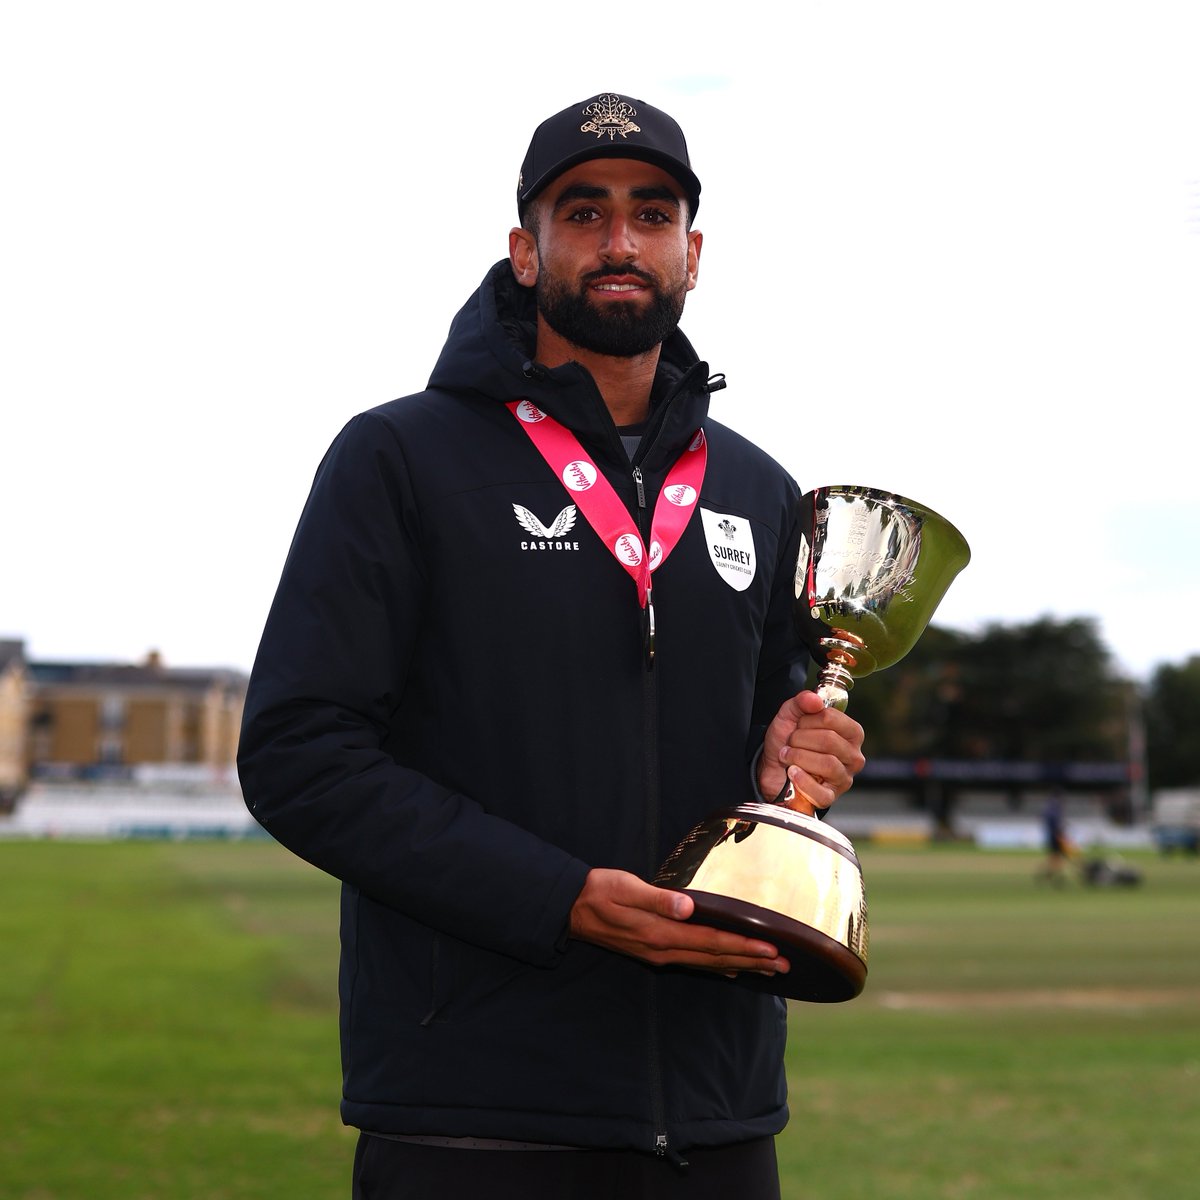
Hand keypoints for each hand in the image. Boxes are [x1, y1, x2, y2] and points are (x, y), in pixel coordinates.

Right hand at [569, 868, 789, 976]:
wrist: (571, 909)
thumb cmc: (600, 891)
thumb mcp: (625, 888)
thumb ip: (656, 898)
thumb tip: (687, 907)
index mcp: (660, 933)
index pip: (711, 943)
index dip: (743, 946)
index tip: (772, 948)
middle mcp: (664, 950)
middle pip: (716, 959)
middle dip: (752, 961)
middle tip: (785, 965)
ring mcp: (660, 954)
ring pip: (708, 964)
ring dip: (740, 966)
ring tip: (769, 969)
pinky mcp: (656, 951)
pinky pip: (695, 963)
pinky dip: (718, 966)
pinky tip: (733, 969)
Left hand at [757, 690, 865, 814]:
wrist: (772, 768)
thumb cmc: (788, 742)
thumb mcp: (790, 715)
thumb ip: (801, 702)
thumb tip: (815, 699)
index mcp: (851, 733)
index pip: (831, 718)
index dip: (807, 720)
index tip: (798, 725)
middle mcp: (853, 755)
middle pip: (829, 740)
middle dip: (800, 739)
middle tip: (790, 742)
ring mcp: (844, 778)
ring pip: (827, 764)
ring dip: (799, 757)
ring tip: (788, 756)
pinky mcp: (830, 797)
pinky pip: (821, 792)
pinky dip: (802, 780)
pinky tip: (792, 772)